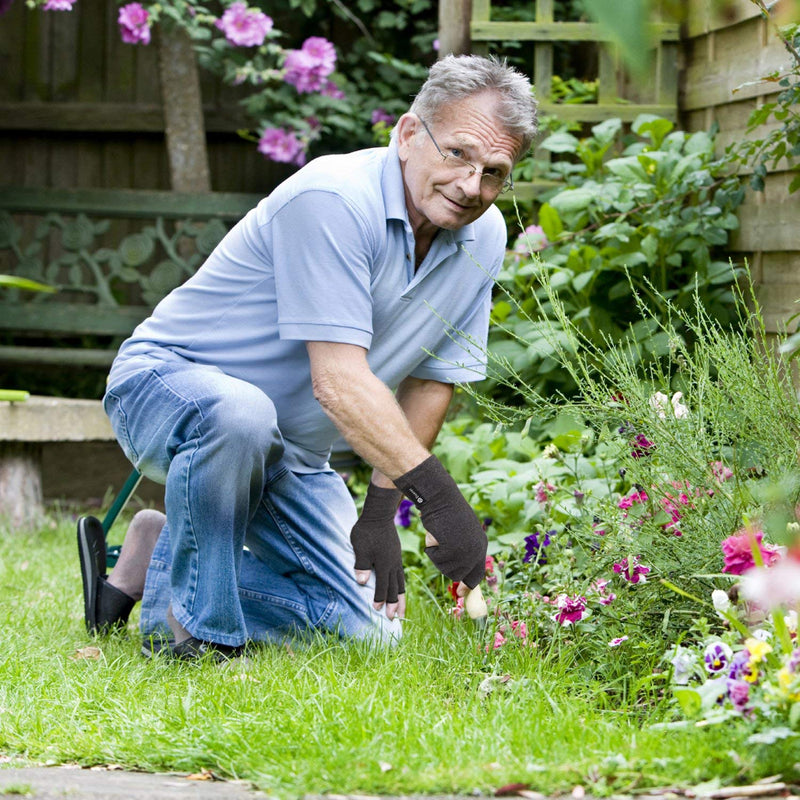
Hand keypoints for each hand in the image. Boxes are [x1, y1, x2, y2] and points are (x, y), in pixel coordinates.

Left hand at [350, 483, 405, 618]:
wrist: (379, 515)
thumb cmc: (367, 531)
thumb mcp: (360, 548)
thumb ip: (361, 564)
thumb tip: (361, 582)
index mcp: (384, 564)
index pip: (382, 586)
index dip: (379, 599)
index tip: (377, 610)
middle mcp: (393, 565)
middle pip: (395, 588)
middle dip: (394, 605)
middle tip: (395, 619)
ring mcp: (396, 560)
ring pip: (400, 583)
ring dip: (400, 598)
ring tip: (402, 611)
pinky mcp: (396, 556)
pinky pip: (400, 575)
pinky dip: (400, 586)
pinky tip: (398, 589)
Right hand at [395, 455, 486, 587]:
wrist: (440, 497)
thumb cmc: (446, 513)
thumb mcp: (460, 534)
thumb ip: (462, 551)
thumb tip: (459, 576)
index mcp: (481, 545)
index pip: (477, 573)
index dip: (468, 585)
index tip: (460, 593)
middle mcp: (477, 550)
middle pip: (459, 574)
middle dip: (445, 566)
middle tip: (437, 551)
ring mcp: (466, 550)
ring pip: (447, 569)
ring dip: (437, 556)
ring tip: (438, 537)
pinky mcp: (454, 549)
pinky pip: (436, 559)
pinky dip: (431, 549)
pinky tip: (434, 534)